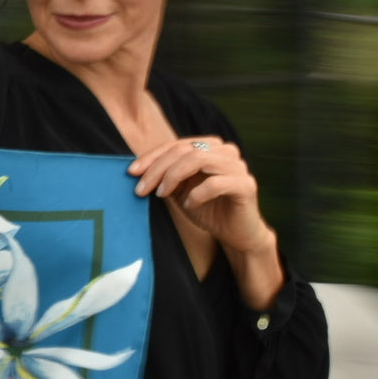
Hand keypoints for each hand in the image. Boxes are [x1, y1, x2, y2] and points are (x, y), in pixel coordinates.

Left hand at [127, 135, 274, 256]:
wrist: (235, 234)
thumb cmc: (206, 209)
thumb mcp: (179, 190)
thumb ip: (164, 176)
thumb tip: (135, 170)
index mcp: (210, 147)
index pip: (176, 145)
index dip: (151, 157)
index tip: (131, 172)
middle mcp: (226, 151)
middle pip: (184, 150)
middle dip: (157, 169)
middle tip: (140, 189)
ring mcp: (238, 166)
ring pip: (198, 159)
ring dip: (173, 177)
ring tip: (162, 195)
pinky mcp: (246, 185)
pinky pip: (216, 183)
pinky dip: (196, 193)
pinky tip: (188, 204)